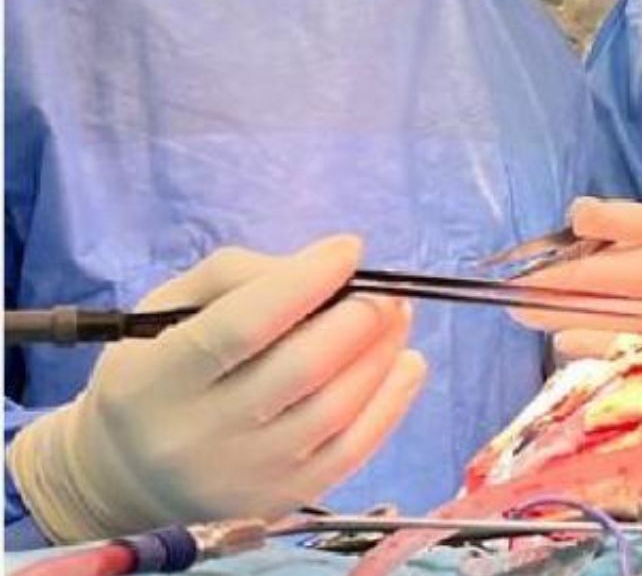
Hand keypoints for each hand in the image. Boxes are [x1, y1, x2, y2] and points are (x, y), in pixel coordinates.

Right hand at [7, 236, 424, 543]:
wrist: (129, 473)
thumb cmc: (157, 370)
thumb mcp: (169, 309)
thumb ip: (238, 276)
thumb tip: (323, 268)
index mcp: (157, 380)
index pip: (242, 327)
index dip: (306, 281)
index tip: (348, 249)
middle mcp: (199, 435)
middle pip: (302, 368)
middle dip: (360, 316)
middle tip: (384, 289)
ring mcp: (244, 474)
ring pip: (337, 407)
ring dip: (382, 352)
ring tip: (397, 317)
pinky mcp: (281, 499)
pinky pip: (353, 448)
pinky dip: (392, 400)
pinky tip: (406, 363)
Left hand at [512, 197, 641, 362]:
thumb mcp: (634, 245)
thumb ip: (608, 228)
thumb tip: (579, 215)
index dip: (612, 219)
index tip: (576, 220)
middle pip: (619, 272)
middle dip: (563, 276)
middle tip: (521, 281)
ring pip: (607, 314)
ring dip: (557, 312)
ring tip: (523, 310)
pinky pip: (611, 350)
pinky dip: (581, 342)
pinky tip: (560, 337)